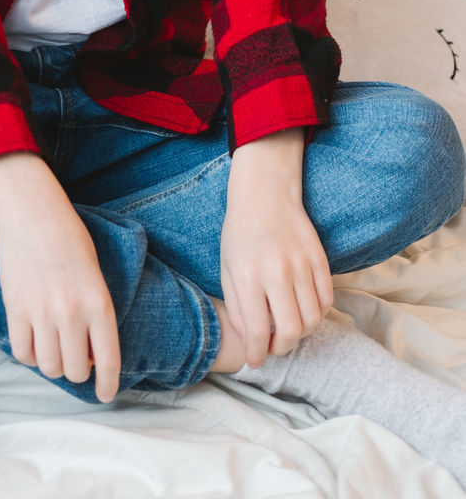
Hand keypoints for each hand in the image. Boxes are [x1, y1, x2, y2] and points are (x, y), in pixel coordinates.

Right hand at [0, 152, 120, 401]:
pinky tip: (33, 340)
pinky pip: (22, 353)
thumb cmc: (69, 239)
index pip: (108, 361)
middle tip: (75, 357)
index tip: (106, 394)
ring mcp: (41, 313)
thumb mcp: (95, 275)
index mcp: (99, 302)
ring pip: (48, 367)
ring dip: (52, 363)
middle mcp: (72, 313)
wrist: (32, 213)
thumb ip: (95, 314)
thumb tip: (90, 355)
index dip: (108, 385)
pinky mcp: (15, 309)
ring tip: (53, 346)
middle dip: (77, 371)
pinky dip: (29, 354)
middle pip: (75, 371)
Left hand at [220, 130, 333, 367]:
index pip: (258, 330)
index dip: (257, 353)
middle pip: (290, 331)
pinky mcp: (320, 258)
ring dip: (301, 332)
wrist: (265, 193)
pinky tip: (303, 309)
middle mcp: (277, 271)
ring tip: (287, 327)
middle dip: (282, 349)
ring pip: (313, 319)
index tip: (255, 361)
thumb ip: (237, 306)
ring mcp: (302, 264)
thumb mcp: (227, 267)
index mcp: (248, 275)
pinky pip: (327, 299)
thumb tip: (251, 341)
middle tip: (274, 347)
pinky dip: (318, 312)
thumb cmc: (240, 232)